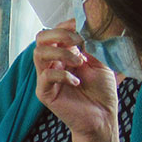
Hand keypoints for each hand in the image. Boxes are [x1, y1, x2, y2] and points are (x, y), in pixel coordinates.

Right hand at [34, 20, 122, 141]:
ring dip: (61, 53)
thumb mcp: (100, 62)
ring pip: (39, 54)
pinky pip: (46, 76)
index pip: (54, 33)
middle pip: (40, 39)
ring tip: (79, 62)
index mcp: (63, 54)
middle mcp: (52, 63)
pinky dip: (63, 75)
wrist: (102, 117)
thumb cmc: (102, 91)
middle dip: (58, 34)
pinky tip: (77, 82)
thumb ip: (89, 46)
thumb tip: (83, 28)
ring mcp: (46, 78)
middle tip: (77, 41)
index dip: (63, 26)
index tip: (78, 24)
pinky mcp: (44, 92)